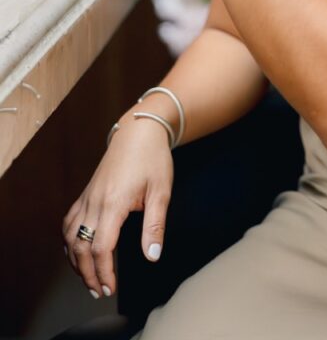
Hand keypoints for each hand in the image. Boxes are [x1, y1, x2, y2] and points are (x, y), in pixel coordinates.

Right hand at [63, 116, 173, 298]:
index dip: (103, 272)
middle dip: (87, 274)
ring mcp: (87, 196)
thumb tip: (152, 255)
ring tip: (87, 277)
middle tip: (99, 291)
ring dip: (75, 260)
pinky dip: (68, 241)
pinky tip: (76, 250)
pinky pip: (69, 221)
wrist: (139, 131)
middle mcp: (95, 201)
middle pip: (80, 247)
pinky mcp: (86, 193)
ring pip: (70, 236)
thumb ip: (155, 226)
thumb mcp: (161, 192)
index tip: (110, 288)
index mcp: (113, 203)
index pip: (101, 248)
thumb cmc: (152, 158)